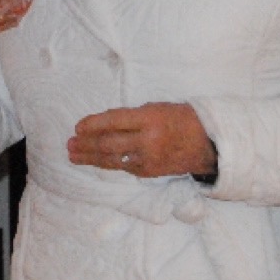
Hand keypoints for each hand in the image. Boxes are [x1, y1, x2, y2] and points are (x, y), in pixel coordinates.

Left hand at [67, 102, 214, 178]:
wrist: (209, 143)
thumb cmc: (182, 119)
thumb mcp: (159, 108)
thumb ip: (132, 116)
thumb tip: (103, 123)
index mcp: (151, 118)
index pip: (114, 121)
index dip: (92, 124)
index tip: (77, 127)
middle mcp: (148, 140)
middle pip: (108, 143)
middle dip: (85, 144)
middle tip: (69, 144)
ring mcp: (148, 158)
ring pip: (112, 159)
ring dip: (89, 158)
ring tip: (73, 155)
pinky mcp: (149, 172)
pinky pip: (124, 167)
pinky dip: (109, 163)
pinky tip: (96, 160)